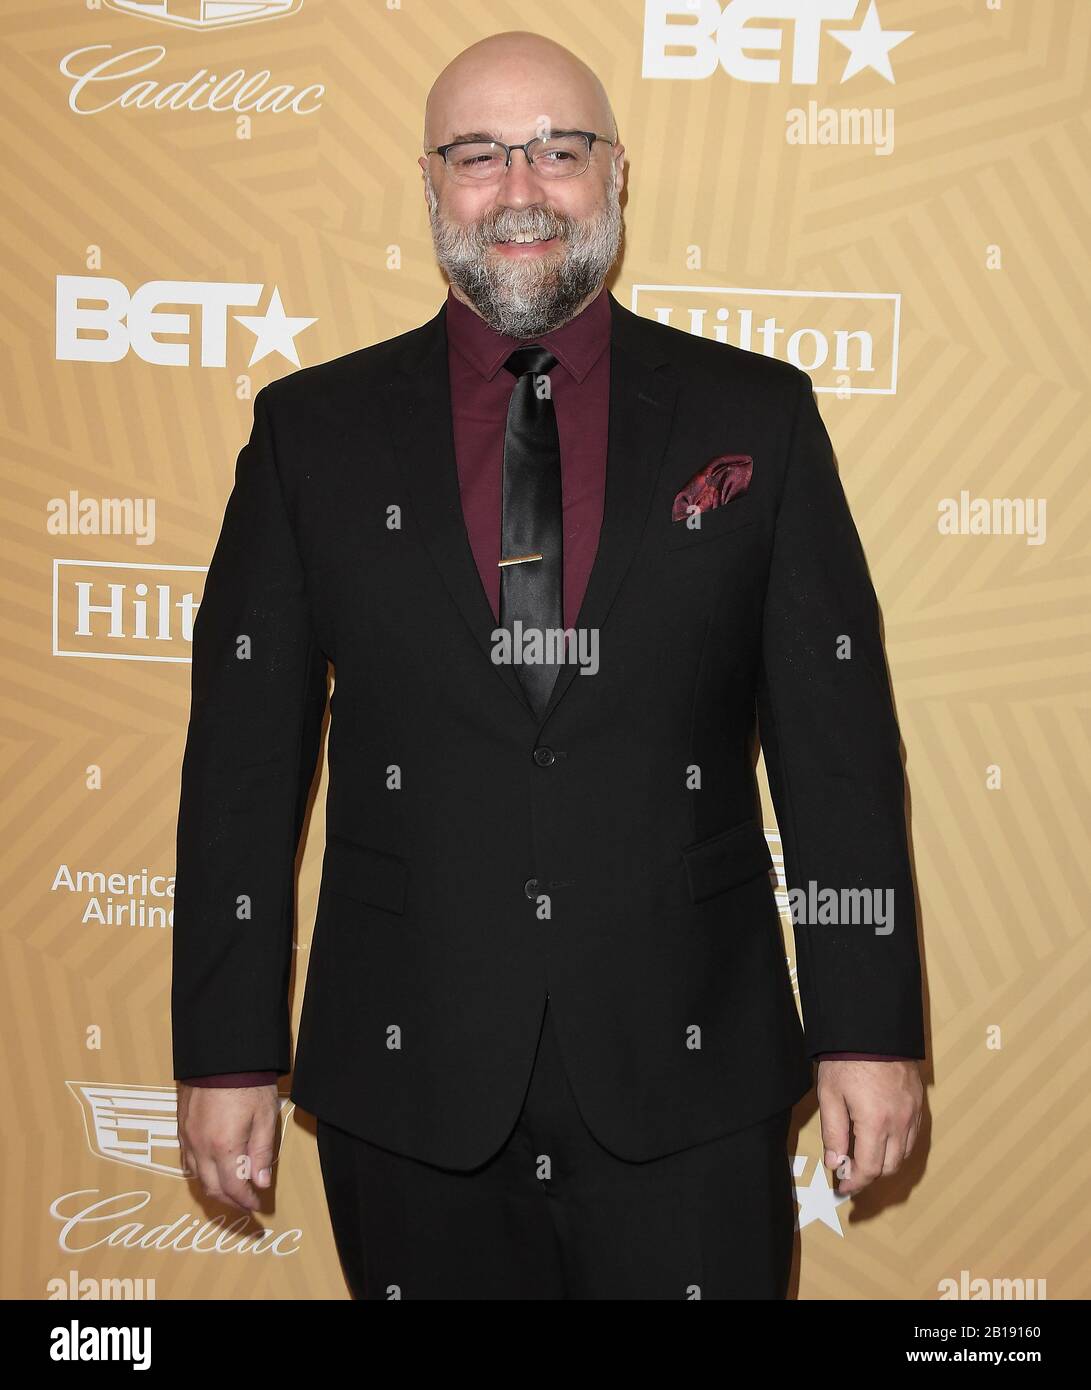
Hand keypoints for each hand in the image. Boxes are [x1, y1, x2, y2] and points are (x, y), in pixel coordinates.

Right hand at [177, 1082, 279, 1211]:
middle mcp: (200, 1147)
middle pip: (212, 1187)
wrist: (222, 1055)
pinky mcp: (181, 1126)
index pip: (233, 1187)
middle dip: (230, 1199)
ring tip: (231, 1188)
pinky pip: (187, 1158)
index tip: (256, 1206)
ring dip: (213, 1187)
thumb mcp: (264, 1118)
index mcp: (223, 1147)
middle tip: (245, 1202)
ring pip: (196, 1176)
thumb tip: (260, 1183)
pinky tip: (211, 1168)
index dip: (245, 1201)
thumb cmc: (248, 1083)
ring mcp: (187, 1137)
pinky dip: (200, 1170)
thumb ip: (261, 1153)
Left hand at [816, 1059, 922, 1196]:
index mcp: (875, 1123)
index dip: (855, 1183)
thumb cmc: (847, 1060)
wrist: (874, 1029)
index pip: (869, 1169)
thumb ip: (833, 1132)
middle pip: (889, 1167)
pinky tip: (881, 1141)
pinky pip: (912, 1137)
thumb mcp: (830, 1095)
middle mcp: (899, 1123)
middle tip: (850, 1175)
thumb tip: (835, 1163)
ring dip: (885, 1163)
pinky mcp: (919, 1104)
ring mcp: (913, 1114)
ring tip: (864, 1159)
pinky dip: (897, 1147)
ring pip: (904, 1154)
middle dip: (869, 1176)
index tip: (842, 1188)